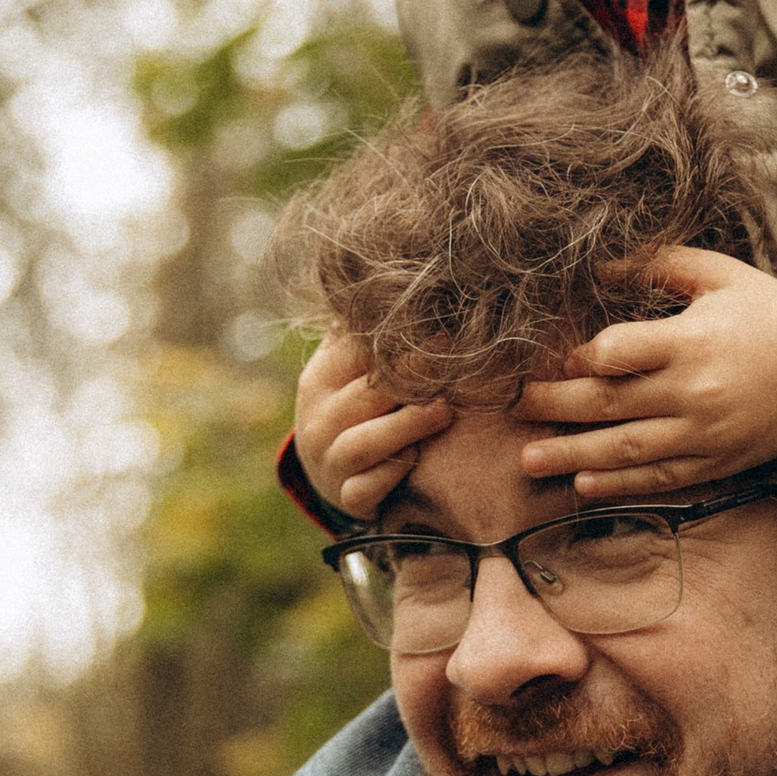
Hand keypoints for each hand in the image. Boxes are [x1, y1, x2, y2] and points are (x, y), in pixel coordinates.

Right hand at [294, 328, 452, 519]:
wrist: (330, 474)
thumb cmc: (354, 409)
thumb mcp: (349, 370)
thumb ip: (367, 334)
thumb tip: (402, 277)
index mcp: (318, 380)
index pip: (357, 353)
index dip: (402, 338)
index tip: (447, 326)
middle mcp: (317, 420)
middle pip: (368, 394)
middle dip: (416, 378)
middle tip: (460, 362)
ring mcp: (329, 462)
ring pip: (365, 443)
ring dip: (408, 427)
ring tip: (445, 412)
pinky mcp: (346, 498)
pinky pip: (366, 489)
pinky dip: (392, 476)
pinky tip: (420, 461)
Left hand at [515, 251, 776, 496]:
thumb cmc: (768, 310)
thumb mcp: (716, 273)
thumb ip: (656, 264)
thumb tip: (596, 264)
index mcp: (692, 340)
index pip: (619, 353)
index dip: (579, 357)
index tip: (550, 357)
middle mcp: (695, 391)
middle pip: (609, 404)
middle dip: (554, 406)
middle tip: (514, 407)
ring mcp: (706, 433)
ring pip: (626, 449)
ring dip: (572, 455)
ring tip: (528, 461)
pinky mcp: (717, 461)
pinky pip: (659, 478)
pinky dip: (619, 484)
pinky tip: (583, 485)